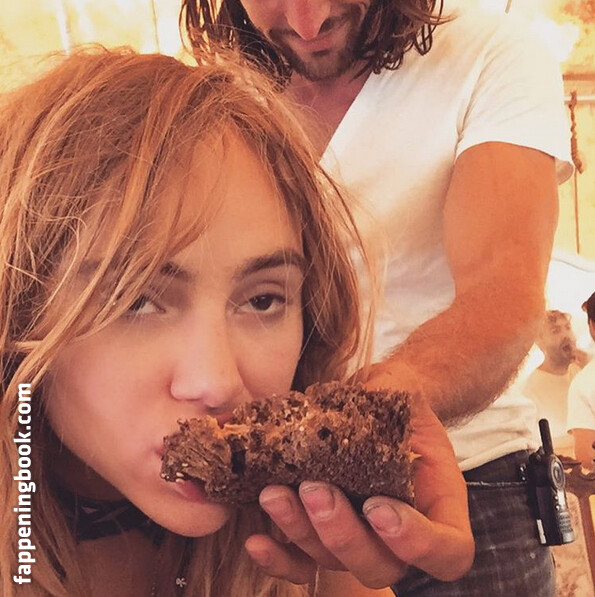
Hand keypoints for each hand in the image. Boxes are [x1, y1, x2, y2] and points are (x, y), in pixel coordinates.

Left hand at [244, 377, 473, 588]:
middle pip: (381, 567)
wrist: (374, 403)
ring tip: (275, 495)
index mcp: (438, 506)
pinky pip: (303, 564)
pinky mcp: (322, 536)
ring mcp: (360, 540)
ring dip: (302, 534)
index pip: (449, 552)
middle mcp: (401, 536)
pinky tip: (256, 541)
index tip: (378, 506)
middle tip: (315, 491)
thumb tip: (368, 396)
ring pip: (334, 563)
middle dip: (343, 534)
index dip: (418, 543)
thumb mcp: (404, 395)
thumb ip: (395, 401)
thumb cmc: (395, 402)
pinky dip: (280, 559)